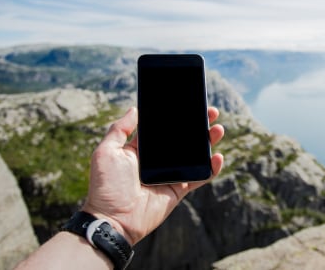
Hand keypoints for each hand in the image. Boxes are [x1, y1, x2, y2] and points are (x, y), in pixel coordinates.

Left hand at [82, 106, 224, 244]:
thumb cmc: (106, 186)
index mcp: (141, 149)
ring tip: (218, 129)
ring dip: (208, 142)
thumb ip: (119, 129)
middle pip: (183, 139)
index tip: (189, 104)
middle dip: (198, 125)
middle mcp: (157, 160)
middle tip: (210, 112)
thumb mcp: (106, 152)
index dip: (176, 116)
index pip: (163, 128)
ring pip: (194, 155)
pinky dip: (211, 168)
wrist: (113, 219)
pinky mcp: (179, 190)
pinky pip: (199, 177)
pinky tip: (218, 157)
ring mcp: (170, 175)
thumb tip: (135, 109)